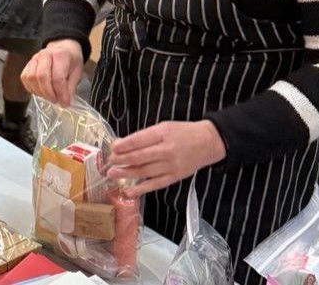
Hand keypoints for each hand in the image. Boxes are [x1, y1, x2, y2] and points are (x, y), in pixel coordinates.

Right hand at [21, 39, 83, 106]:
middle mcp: (45, 55)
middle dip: (49, 93)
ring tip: (48, 97)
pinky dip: (31, 88)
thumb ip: (71, 87)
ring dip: (39, 92)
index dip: (61, 93)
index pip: (58, 77)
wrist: (63, 48)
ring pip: (31, 78)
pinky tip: (39, 92)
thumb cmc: (71, 60)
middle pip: (42, 77)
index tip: (65, 103)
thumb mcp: (77, 72)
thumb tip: (65, 101)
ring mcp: (34, 58)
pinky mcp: (28, 64)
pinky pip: (25, 78)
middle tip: (56, 101)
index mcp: (61, 55)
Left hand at [107, 120, 226, 195]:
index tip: (112, 147)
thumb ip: (145, 136)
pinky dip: (141, 189)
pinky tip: (129, 191)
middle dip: (122, 160)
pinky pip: (155, 184)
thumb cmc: (183, 132)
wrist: (208, 143)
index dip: (124, 145)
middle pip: (140, 157)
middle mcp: (167, 150)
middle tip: (109, 162)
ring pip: (145, 171)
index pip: (139, 140)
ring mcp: (171, 166)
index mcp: (163, 134)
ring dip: (126, 173)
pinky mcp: (175, 177)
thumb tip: (122, 144)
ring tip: (112, 174)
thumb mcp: (164, 127)